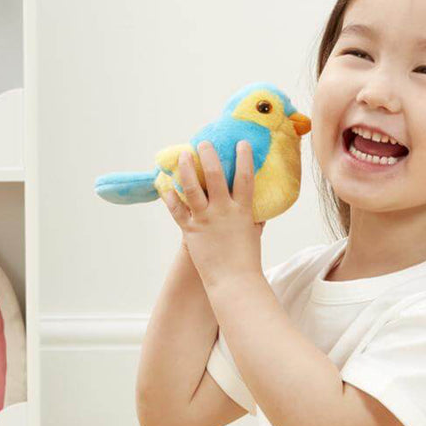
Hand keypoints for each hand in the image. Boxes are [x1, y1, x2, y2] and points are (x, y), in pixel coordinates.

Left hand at [161, 140, 263, 290]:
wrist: (234, 282)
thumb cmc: (246, 261)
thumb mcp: (253, 234)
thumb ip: (254, 219)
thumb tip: (258, 210)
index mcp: (243, 211)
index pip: (245, 178)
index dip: (244, 158)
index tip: (241, 143)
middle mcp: (223, 211)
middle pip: (215, 175)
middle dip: (208, 156)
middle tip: (203, 143)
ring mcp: (205, 220)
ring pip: (192, 188)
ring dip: (186, 169)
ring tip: (182, 155)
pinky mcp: (190, 231)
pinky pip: (177, 210)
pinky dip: (170, 198)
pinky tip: (166, 187)